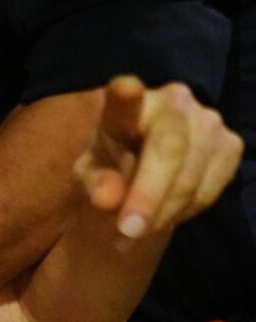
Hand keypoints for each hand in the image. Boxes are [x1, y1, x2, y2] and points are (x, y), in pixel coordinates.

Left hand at [78, 76, 242, 238]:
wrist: (144, 168)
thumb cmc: (111, 164)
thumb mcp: (92, 175)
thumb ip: (96, 182)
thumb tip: (108, 199)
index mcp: (126, 103)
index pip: (126, 97)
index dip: (126, 95)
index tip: (125, 89)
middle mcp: (173, 101)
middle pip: (169, 149)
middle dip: (149, 197)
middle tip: (128, 232)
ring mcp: (208, 119)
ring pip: (191, 176)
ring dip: (164, 213)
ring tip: (137, 233)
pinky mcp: (231, 143)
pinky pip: (211, 188)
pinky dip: (186, 211)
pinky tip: (166, 214)